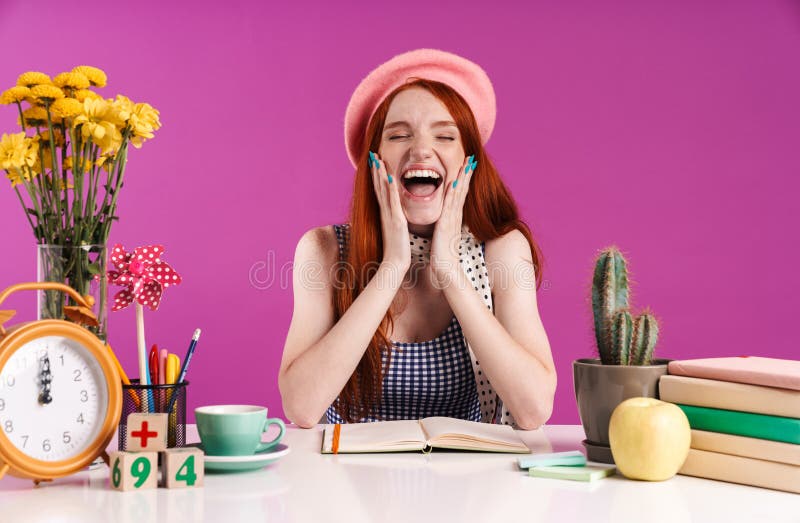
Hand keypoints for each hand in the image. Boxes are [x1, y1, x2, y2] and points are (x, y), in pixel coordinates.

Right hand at [369, 151, 410, 274]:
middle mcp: (385, 212)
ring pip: (383, 191)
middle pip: (378, 187)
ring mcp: (389, 216)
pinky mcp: (396, 221)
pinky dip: (391, 189)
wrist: (395, 263)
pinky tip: (390, 177)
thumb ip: (393, 220)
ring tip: (378, 160)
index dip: (376, 176)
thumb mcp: (394, 230)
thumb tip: (393, 215)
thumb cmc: (396, 249)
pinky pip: (393, 202)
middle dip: (375, 170)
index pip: (380, 191)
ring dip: (380, 175)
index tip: (375, 162)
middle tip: (373, 155)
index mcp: (386, 214)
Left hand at [430, 155, 475, 286]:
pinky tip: (454, 181)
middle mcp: (455, 215)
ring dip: (462, 177)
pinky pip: (450, 204)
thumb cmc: (442, 254)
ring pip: (459, 193)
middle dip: (466, 173)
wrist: (445, 267)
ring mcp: (452, 218)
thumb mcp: (444, 235)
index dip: (464, 180)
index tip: (467, 166)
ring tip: (467, 163)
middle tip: (471, 158)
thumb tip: (445, 222)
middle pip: (462, 190)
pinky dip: (453, 192)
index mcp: (453, 217)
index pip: (460, 194)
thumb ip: (445, 226)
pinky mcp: (446, 223)